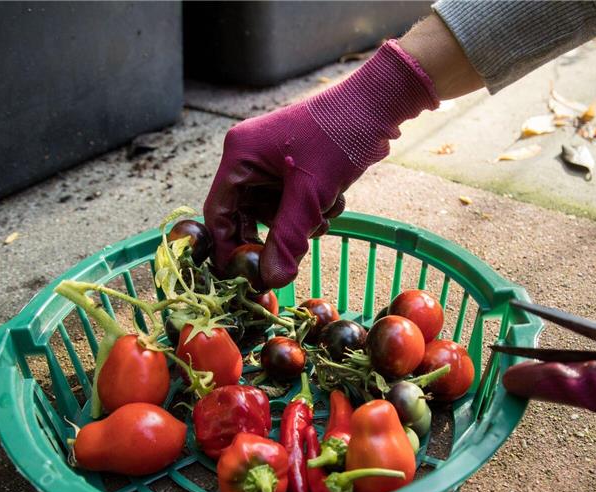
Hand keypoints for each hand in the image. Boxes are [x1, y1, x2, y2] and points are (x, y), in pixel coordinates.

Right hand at [203, 40, 437, 288]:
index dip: (226, 246)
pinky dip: (310, 210)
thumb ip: (287, 239)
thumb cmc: (338, 138)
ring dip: (298, 223)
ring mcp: (271, 161)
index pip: (218, 211)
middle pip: (245, 213)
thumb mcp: (311, 196)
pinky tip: (332, 202)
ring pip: (272, 211)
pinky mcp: (292, 167)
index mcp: (240, 154)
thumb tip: (270, 280)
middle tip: (288, 258)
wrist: (377, 108)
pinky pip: (290, 202)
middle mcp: (249, 156)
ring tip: (324, 216)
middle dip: (273, 234)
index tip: (238, 277)